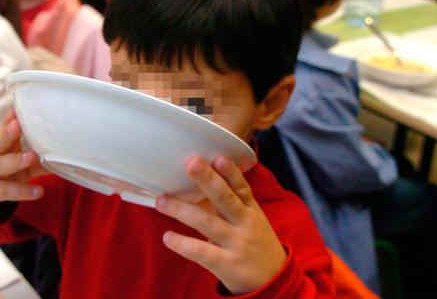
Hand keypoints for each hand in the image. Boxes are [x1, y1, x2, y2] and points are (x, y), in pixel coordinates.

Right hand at [0, 114, 46, 214]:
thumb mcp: (11, 158)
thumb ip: (31, 150)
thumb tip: (58, 144)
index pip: (1, 131)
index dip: (8, 123)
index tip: (16, 114)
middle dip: (7, 134)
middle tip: (18, 126)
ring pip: (0, 167)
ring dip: (16, 161)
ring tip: (32, 157)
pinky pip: (6, 191)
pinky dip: (23, 191)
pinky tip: (38, 191)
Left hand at [155, 155, 286, 294]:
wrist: (274, 280)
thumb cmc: (254, 243)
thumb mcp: (250, 219)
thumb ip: (228, 202)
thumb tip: (198, 180)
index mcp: (250, 209)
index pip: (241, 186)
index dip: (230, 171)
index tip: (217, 157)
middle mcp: (245, 223)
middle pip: (226, 198)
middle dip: (208, 180)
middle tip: (191, 162)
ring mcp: (236, 243)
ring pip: (208, 223)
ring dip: (183, 210)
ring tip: (161, 201)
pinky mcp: (227, 264)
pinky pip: (202, 252)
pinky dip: (183, 244)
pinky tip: (168, 237)